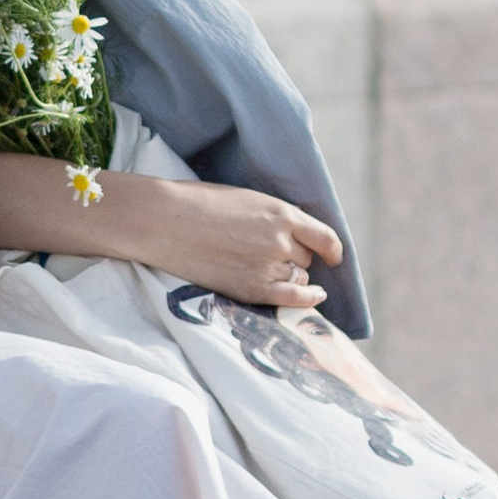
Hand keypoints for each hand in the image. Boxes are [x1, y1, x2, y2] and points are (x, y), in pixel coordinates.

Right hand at [126, 178, 342, 310]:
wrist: (164, 221)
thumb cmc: (198, 204)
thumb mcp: (246, 200)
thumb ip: (272, 217)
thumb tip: (292, 234)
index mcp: (280, 212)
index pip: (323, 236)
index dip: (331, 248)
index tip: (332, 255)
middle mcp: (280, 240)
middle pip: (306, 258)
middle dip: (296, 257)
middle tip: (270, 256)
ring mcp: (267, 265)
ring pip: (298, 278)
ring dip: (290, 276)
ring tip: (264, 269)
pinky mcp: (251, 288)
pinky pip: (292, 298)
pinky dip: (307, 299)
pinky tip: (315, 297)